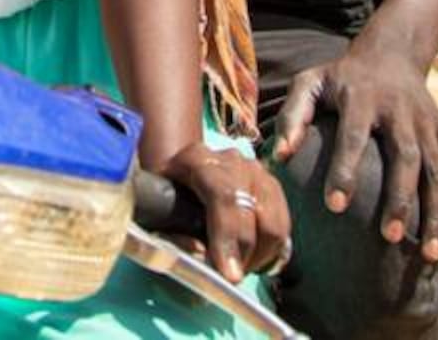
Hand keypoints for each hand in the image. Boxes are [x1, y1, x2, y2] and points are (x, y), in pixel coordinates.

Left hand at [159, 142, 291, 281]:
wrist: (181, 174)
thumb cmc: (164, 197)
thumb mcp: (154, 212)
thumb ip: (172, 235)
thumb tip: (201, 254)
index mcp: (197, 159)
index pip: (223, 195)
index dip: (228, 237)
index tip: (229, 275)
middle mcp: (232, 160)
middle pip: (252, 211)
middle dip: (245, 255)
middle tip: (229, 279)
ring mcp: (256, 171)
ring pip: (274, 223)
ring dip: (258, 255)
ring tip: (237, 267)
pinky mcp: (273, 186)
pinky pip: (283, 228)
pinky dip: (270, 251)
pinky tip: (250, 258)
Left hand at [273, 47, 437, 262]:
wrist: (394, 53)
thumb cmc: (342, 77)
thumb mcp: (311, 82)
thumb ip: (293, 115)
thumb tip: (278, 155)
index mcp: (363, 97)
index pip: (353, 136)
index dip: (344, 170)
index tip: (334, 205)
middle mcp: (401, 110)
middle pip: (406, 157)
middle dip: (400, 198)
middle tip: (388, 236)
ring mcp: (428, 122)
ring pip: (437, 171)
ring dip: (436, 213)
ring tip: (429, 253)